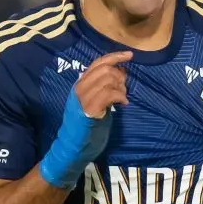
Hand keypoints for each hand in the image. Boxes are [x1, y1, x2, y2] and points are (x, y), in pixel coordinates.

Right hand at [39, 51, 130, 189]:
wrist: (73, 148)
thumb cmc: (86, 127)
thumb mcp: (94, 102)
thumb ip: (102, 88)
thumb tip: (120, 73)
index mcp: (80, 84)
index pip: (97, 62)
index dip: (115, 56)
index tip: (129, 55)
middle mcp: (79, 88)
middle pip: (104, 68)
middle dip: (120, 75)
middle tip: (124, 89)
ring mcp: (83, 98)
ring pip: (107, 79)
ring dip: (121, 87)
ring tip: (122, 98)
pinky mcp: (89, 109)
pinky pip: (109, 93)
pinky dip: (120, 96)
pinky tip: (123, 104)